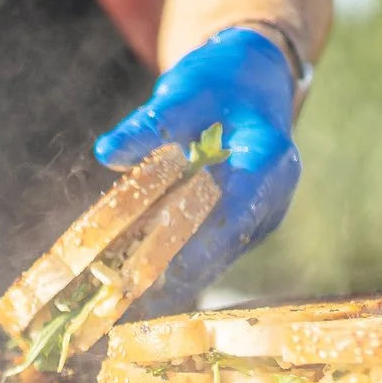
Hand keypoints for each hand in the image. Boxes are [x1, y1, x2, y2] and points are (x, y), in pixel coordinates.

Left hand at [92, 26, 300, 302]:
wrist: (253, 81)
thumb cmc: (220, 81)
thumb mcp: (184, 91)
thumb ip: (149, 124)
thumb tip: (107, 153)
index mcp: (271, 158)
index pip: (237, 211)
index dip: (200, 246)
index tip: (160, 272)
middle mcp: (275, 196)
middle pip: (226, 244)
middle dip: (179, 273)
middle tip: (130, 299)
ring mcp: (263, 216)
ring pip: (219, 256)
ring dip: (175, 277)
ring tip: (126, 301)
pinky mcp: (245, 227)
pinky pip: (213, 251)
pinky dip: (179, 265)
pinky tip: (137, 284)